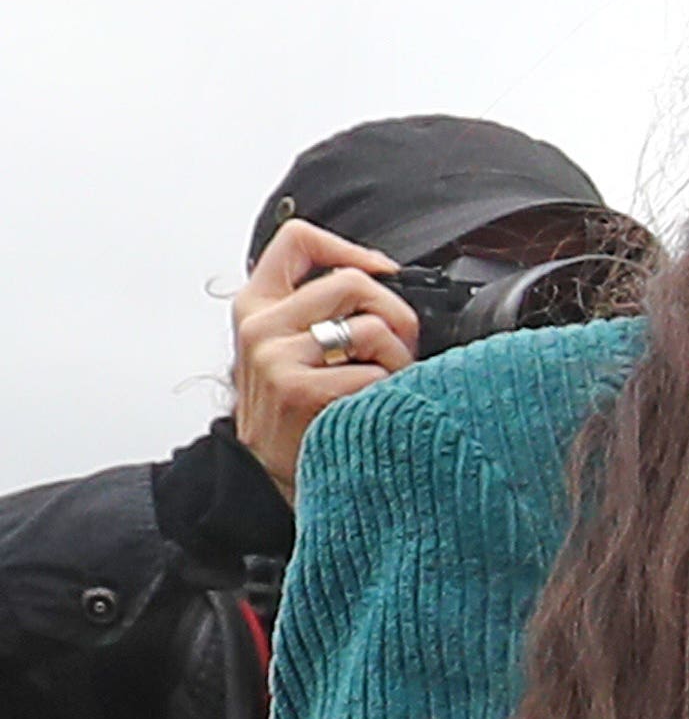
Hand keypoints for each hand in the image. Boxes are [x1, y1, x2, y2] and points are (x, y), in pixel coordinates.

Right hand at [231, 220, 420, 502]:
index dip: (349, 247)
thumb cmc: (295, 410)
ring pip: (370, 326)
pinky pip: (373, 371)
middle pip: (352, 280)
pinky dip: (388, 388)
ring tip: (386, 379)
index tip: (379, 272)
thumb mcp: (288, 347)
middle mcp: (260, 327)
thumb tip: (383, 276)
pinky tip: (371, 404)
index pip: (297, 240)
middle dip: (394, 311)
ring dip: (397, 355)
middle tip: (400, 344)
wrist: (270, 478)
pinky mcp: (299, 391)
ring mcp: (275, 359)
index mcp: (257, 307)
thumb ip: (317, 308)